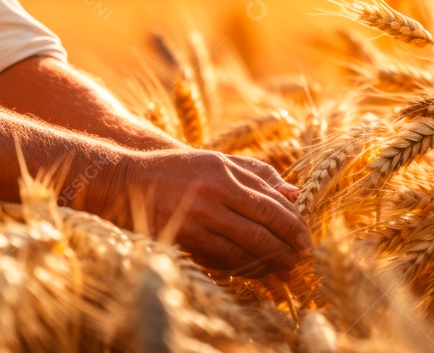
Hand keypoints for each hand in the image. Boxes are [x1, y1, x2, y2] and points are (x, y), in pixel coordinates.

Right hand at [86, 149, 312, 276]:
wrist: (126, 181)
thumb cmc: (178, 169)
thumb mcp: (218, 161)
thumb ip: (257, 175)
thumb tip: (294, 194)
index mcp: (224, 174)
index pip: (270, 206)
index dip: (293, 227)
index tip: (306, 241)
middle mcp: (212, 196)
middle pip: (260, 232)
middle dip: (285, 251)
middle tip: (300, 263)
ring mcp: (196, 219)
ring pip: (242, 251)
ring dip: (266, 266)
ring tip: (282, 272)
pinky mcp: (182, 237)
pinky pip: (220, 259)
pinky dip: (241, 268)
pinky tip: (253, 272)